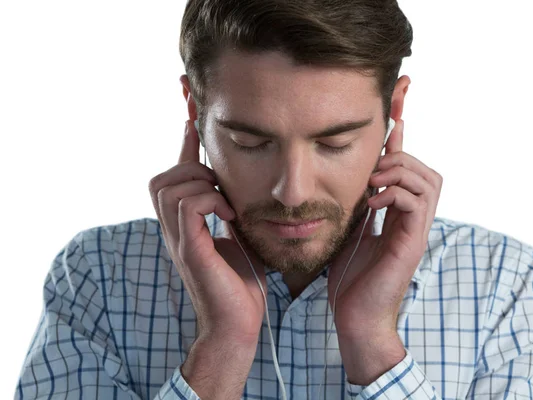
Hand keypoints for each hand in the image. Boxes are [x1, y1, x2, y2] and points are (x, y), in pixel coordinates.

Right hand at [148, 120, 266, 344]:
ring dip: (201, 184)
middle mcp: (175, 229)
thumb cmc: (241, 282)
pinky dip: (210, 200)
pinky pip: (188, 205)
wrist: (239, 323)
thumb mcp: (239, 235)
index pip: (175, 175)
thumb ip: (231, 208)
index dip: (183, 141)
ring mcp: (179, 239)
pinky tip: (229, 214)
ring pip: (169, 186)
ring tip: (225, 201)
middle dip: (189, 167)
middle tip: (219, 182)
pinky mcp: (190, 250)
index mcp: (186, 225)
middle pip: (160, 178)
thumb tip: (237, 185)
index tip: (192, 110)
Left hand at [328, 119, 442, 337]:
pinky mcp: (413, 244)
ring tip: (374, 181)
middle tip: (374, 169)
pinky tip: (374, 202)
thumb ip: (358, 205)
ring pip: (429, 181)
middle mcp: (413, 221)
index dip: (402, 141)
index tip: (396, 113)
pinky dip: (396, 193)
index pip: (408, 171)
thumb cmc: (350, 278)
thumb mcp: (350, 230)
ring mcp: (417, 232)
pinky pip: (417, 204)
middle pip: (427, 172)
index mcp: (399, 216)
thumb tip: (353, 180)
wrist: (355, 316)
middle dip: (403, 157)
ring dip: (400, 172)